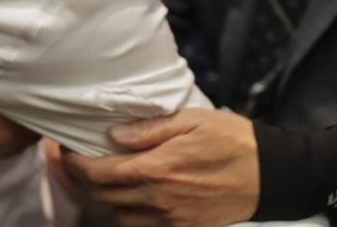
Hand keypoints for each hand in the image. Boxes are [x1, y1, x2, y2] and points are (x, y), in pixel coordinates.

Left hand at [61, 108, 259, 226]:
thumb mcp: (190, 120)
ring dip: (101, 198)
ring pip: (117, 216)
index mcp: (157, 169)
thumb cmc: (231, 139)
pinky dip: (126, 214)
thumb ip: (148, 129)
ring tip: (97, 177)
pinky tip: (125, 197)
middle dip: (81, 179)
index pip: (98, 173)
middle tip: (74, 159)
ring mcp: (171, 219)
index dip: (74, 162)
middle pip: (102, 196)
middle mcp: (159, 200)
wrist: (271, 175)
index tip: (65, 148)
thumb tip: (113, 135)